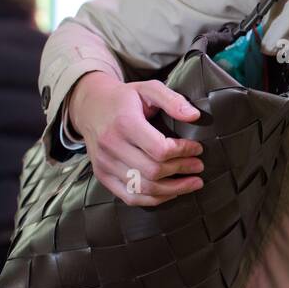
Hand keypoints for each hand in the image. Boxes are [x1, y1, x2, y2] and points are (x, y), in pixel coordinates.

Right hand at [68, 71, 205, 205]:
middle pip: (153, 171)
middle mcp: (111, 146)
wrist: (90, 106)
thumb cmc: (124, 98)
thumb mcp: (148, 88)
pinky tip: (171, 192)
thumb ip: (172, 100)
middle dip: (182, 170)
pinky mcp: (102, 175)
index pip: (160, 149)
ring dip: (173, 189)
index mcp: (124, 123)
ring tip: (192, 182)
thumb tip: (194, 116)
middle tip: (198, 166)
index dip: (183, 152)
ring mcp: (104, 164)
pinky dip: (154, 199)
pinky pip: (130, 196)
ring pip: (143, 188)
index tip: (197, 149)